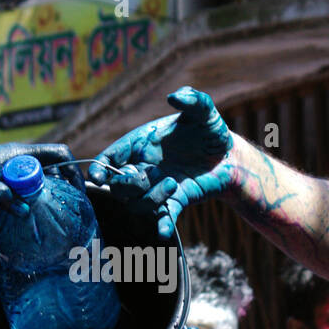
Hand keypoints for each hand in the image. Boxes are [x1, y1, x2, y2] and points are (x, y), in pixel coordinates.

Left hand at [0, 142, 73, 214]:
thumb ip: (1, 195)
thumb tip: (24, 210)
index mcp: (16, 153)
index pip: (57, 153)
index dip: (72, 169)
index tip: (79, 192)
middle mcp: (15, 161)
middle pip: (52, 169)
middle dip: (64, 186)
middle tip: (71, 210)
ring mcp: (7, 174)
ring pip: (38, 182)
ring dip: (48, 196)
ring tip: (56, 217)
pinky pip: (24, 193)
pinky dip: (32, 203)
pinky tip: (32, 218)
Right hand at [88, 86, 235, 237]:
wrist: (229, 155)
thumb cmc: (209, 130)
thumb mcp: (203, 112)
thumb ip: (193, 100)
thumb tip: (175, 97)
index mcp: (141, 145)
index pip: (111, 158)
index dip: (101, 168)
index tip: (99, 176)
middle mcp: (144, 168)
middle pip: (118, 186)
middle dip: (126, 184)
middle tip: (150, 175)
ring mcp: (157, 187)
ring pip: (137, 203)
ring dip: (150, 198)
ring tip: (173, 184)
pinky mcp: (175, 201)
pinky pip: (163, 216)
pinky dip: (162, 224)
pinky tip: (163, 232)